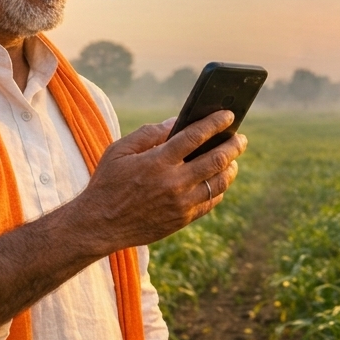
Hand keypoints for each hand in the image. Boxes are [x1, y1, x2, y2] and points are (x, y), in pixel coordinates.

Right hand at [0, 111, 246, 328]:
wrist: (98, 225)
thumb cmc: (107, 182)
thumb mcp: (120, 151)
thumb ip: (149, 133)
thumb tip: (177, 120)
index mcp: (157, 161)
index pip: (195, 135)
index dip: (215, 122)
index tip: (229, 114)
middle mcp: (173, 182)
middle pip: (215, 159)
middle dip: (233, 145)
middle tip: (241, 138)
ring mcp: (180, 204)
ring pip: (218, 183)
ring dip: (230, 168)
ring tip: (233, 160)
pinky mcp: (182, 220)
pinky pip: (210, 202)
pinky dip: (219, 190)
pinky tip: (220, 181)